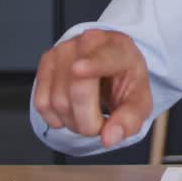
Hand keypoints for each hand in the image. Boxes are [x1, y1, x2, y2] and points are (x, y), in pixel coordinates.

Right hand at [32, 29, 152, 146]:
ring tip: (87, 114)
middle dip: (88, 122)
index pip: (105, 58)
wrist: (111, 66)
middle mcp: (89, 42)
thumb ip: (130, 119)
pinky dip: (55, 118)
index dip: (92, 65)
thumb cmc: (126, 81)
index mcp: (120, 48)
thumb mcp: (140, 101)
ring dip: (72, 122)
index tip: (79, 69)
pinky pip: (42, 102)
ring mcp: (64, 49)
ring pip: (57, 100)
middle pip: (77, 89)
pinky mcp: (46, 61)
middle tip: (100, 124)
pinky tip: (71, 110)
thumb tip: (109, 137)